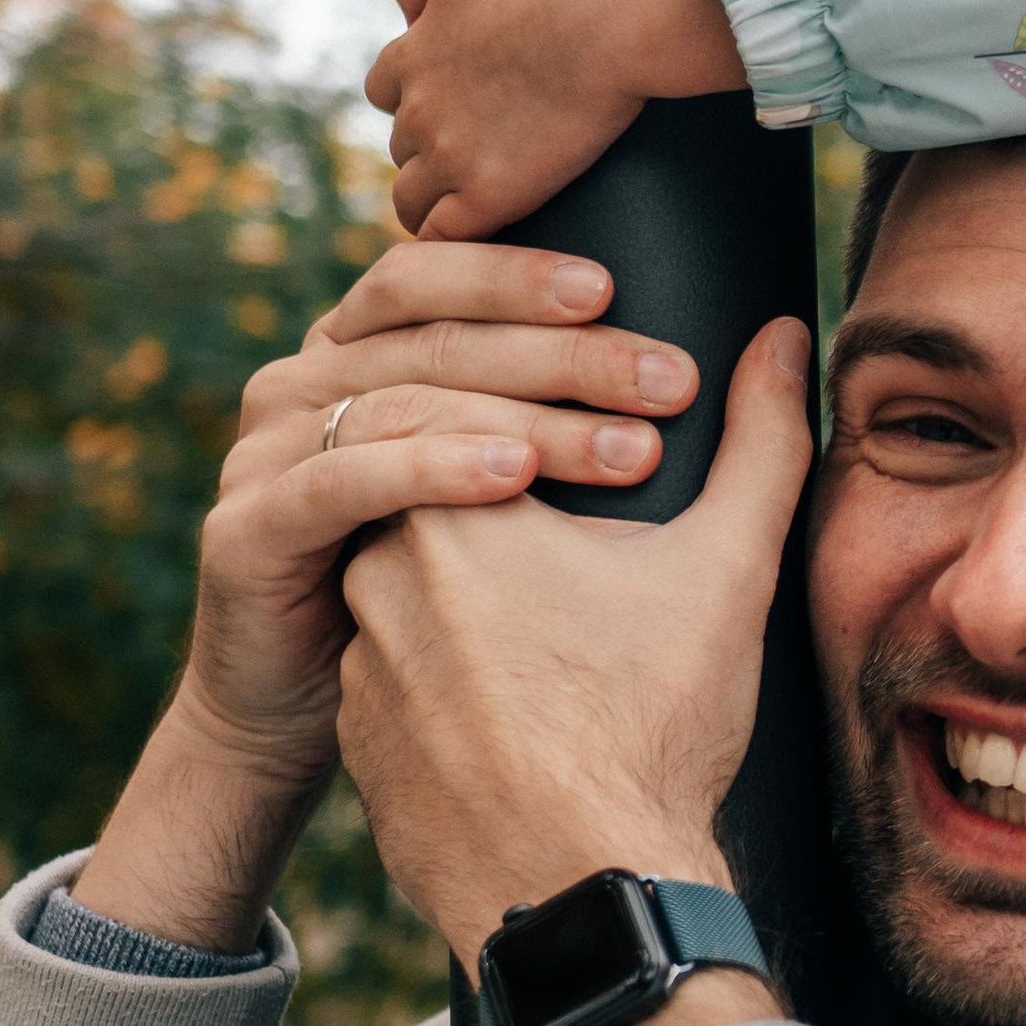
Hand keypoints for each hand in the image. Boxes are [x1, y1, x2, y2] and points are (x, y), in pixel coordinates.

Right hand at [74, 242, 703, 950]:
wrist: (364, 751)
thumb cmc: (481, 620)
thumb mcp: (571, 502)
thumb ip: (657, 409)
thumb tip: (780, 334)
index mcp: (370, 355)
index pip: (436, 274)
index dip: (520, 274)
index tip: (622, 292)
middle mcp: (309, 384)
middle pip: (431, 334)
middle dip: (559, 353)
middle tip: (668, 380)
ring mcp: (268, 454)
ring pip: (395, 397)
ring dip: (518, 413)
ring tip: (628, 449)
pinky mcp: (246, 531)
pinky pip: (340, 481)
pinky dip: (431, 470)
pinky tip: (515, 480)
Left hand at [337, 316, 813, 971]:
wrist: (584, 893)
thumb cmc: (651, 728)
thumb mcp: (725, 571)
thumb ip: (759, 442)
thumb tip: (783, 339)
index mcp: (446, 509)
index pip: (476, 425)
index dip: (545, 439)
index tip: (603, 469)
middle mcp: (372, 578)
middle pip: (443, 505)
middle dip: (507, 521)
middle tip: (583, 557)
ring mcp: (357, 669)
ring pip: (411, 598)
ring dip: (471, 605)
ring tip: (560, 640)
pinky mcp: (358, 747)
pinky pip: (398, 684)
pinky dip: (449, 685)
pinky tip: (520, 710)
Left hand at [367, 0, 742, 238]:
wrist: (610, 9)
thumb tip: (405, 11)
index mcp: (413, 52)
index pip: (385, 88)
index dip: (418, 96)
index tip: (455, 102)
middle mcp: (419, 107)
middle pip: (401, 145)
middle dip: (431, 148)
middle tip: (482, 153)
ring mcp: (451, 155)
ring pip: (412, 197)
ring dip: (436, 200)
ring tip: (476, 206)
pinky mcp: (490, 194)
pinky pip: (446, 237)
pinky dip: (455, 240)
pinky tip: (484, 238)